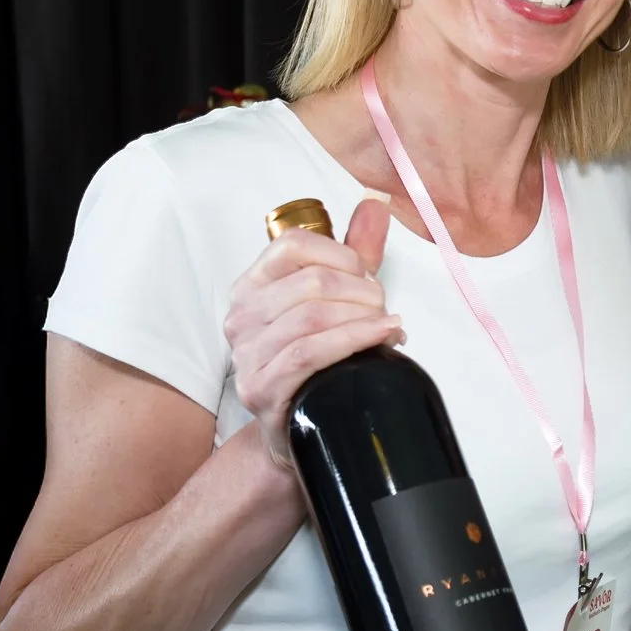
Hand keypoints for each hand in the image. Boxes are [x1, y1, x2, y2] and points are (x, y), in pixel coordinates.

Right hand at [224, 196, 401, 470]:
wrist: (304, 426)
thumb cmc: (321, 358)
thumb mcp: (338, 300)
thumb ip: (355, 252)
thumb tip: (376, 204)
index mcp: (253, 285)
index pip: (293, 245)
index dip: (341, 253)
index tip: (367, 272)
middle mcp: (241, 317)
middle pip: (312, 283)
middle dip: (362, 292)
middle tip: (384, 308)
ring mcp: (246, 355)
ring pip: (312, 318)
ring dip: (363, 319)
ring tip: (388, 327)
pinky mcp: (260, 389)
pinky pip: (308, 354)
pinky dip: (353, 341)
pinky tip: (382, 340)